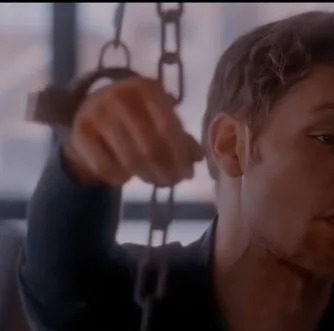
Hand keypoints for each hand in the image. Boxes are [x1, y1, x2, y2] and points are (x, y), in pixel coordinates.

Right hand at [63, 76, 203, 186]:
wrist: (90, 116)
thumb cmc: (136, 120)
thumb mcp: (161, 122)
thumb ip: (181, 138)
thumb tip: (198, 157)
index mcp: (147, 89)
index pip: (170, 130)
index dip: (181, 157)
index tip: (187, 174)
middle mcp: (120, 95)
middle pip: (151, 148)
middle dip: (166, 171)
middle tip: (171, 183)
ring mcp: (96, 112)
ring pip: (130, 160)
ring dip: (147, 177)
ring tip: (153, 180)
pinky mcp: (79, 132)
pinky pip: (105, 167)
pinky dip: (119, 178)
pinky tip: (125, 176)